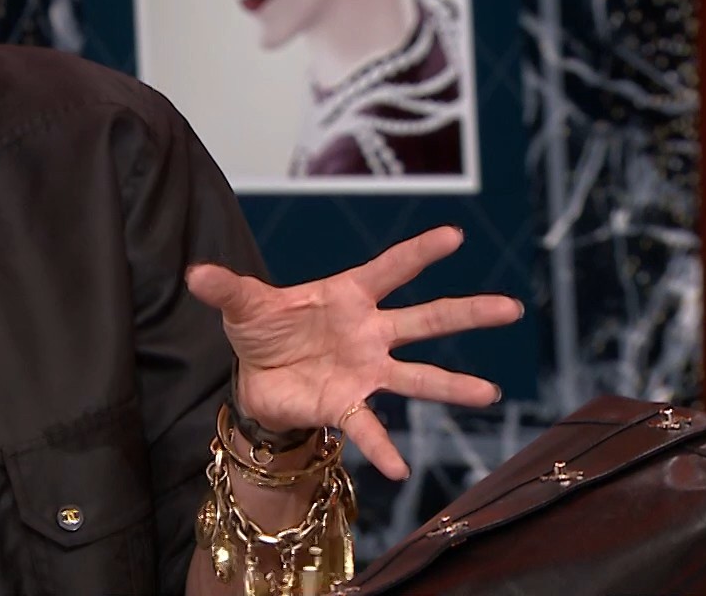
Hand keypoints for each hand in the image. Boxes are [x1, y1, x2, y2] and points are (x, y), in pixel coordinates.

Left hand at [186, 225, 522, 480]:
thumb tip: (194, 272)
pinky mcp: (349, 403)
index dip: (419, 253)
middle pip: (427, 318)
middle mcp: (368, 331)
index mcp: (347, 296)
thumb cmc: (262, 329)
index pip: (389, 269)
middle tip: (511, 307)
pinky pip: (371, 427)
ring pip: (418, 375)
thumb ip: (225, 288)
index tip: (454, 235)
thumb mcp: (241, 305)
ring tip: (490, 392)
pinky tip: (398, 469)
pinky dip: (383, 447)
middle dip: (468, 312)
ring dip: (452, 385)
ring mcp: (366, 369)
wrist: (255, 377)